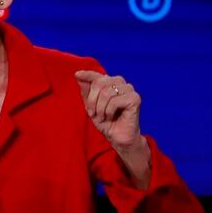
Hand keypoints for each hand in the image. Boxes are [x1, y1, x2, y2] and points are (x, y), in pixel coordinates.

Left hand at [76, 70, 150, 188]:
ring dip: (100, 108)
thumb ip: (86, 91)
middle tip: (92, 113)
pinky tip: (110, 117)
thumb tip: (78, 76)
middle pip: (100, 83)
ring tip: (102, 117)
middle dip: (92, 100)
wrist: (118, 138)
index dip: (87, 74)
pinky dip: (109, 111)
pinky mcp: (135, 99)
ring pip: (107, 92)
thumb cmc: (106, 122)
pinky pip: (115, 101)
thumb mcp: (91, 106)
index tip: (77, 75)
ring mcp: (129, 90)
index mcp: (111, 83)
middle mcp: (121, 83)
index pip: (98, 75)